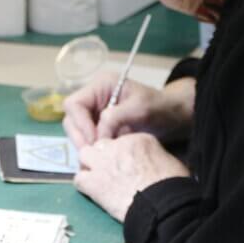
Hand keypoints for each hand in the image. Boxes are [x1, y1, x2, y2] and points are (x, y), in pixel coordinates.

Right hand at [62, 73, 194, 149]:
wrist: (172, 118)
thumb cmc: (159, 108)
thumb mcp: (140, 109)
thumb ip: (116, 117)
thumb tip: (98, 133)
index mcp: (101, 85)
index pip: (74, 104)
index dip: (80, 123)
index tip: (95, 140)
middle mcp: (94, 97)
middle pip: (71, 118)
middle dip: (80, 137)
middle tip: (93, 154)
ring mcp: (95, 112)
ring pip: (76, 131)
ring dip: (85, 145)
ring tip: (100, 156)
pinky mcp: (99, 127)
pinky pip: (87, 139)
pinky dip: (92, 149)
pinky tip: (104, 156)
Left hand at [75, 133, 189, 221]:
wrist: (161, 205)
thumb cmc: (172, 185)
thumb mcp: (170, 162)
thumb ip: (156, 156)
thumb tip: (155, 163)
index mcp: (138, 139)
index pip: (123, 140)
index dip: (123, 153)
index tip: (129, 164)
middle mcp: (116, 146)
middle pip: (102, 144)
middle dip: (104, 155)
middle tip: (111, 170)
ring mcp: (102, 163)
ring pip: (84, 155)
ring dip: (90, 165)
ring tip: (98, 178)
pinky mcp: (93, 182)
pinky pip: (78, 178)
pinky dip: (84, 184)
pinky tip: (93, 192)